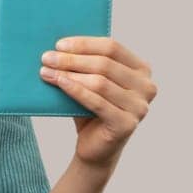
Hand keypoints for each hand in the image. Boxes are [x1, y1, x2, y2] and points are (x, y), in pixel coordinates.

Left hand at [39, 36, 157, 170]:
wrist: (95, 148)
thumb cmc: (90, 109)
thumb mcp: (90, 81)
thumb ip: (85, 63)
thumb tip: (59, 45)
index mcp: (141, 69)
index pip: (112, 47)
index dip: (84, 44)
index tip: (58, 44)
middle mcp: (147, 86)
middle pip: (105, 64)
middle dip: (72, 59)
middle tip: (46, 57)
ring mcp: (140, 107)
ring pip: (100, 82)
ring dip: (69, 74)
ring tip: (46, 71)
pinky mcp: (127, 124)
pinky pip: (96, 102)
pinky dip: (75, 90)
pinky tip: (59, 83)